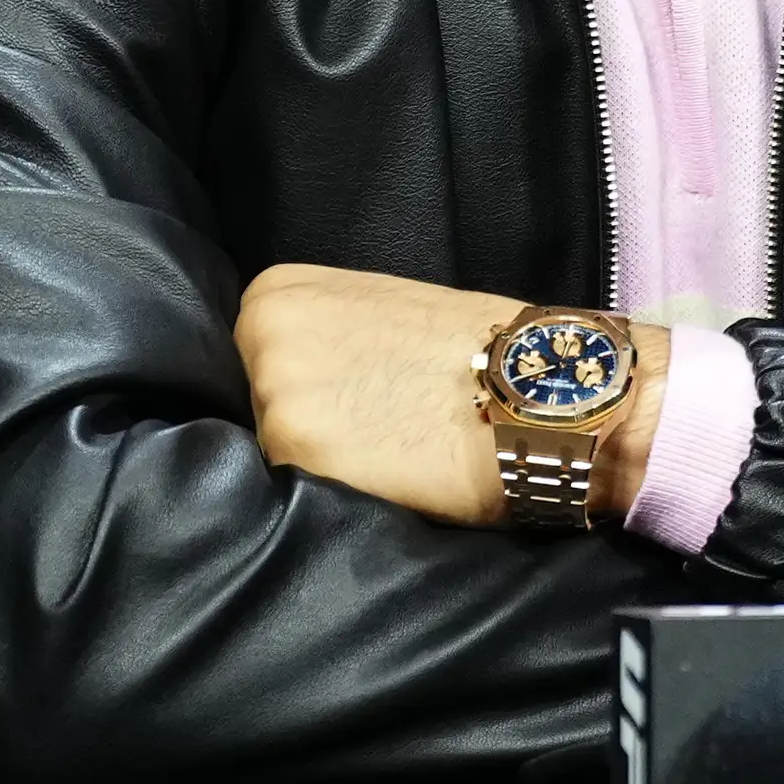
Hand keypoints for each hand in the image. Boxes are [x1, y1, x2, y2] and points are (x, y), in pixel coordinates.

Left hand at [234, 265, 668, 525]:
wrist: (536, 386)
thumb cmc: (469, 350)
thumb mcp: (374, 314)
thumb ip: (315, 339)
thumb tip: (281, 387)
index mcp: (273, 291)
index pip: (247, 366)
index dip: (303, 394)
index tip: (353, 398)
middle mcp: (260, 330)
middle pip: (250, 409)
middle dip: (301, 428)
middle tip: (373, 426)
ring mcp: (274, 388)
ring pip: (270, 452)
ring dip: (314, 463)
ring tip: (381, 449)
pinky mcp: (294, 446)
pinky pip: (291, 489)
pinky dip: (329, 492)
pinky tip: (381, 472)